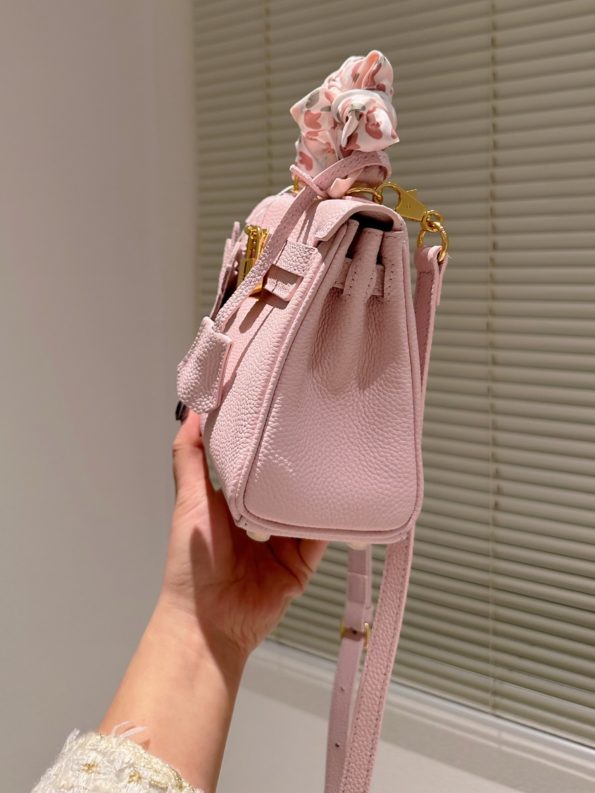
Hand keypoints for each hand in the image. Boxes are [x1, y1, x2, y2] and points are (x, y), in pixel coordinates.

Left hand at [157, 409, 327, 661]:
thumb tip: (192, 410)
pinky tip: (344, 496)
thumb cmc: (193, 561)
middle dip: (300, 462)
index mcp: (235, 503)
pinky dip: (332, 520)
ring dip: (319, 488)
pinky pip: (322, 536)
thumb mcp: (189, 499)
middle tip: (320, 425)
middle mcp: (262, 520)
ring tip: (338, 453)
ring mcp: (284, 542)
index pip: (256, 463)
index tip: (281, 407)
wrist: (208, 621)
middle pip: (286, 485)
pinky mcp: (302, 563)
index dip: (267, 440)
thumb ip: (190, 456)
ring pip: (307, 508)